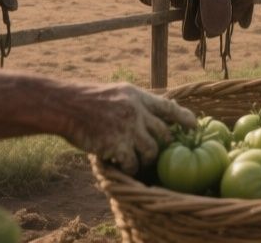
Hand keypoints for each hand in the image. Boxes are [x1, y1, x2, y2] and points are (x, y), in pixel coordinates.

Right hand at [0, 71, 197, 176]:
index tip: (196, 127)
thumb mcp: (117, 93)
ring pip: (151, 152)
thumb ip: (136, 103)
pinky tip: (122, 166)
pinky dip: (130, 168)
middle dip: (163, 146)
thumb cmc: (88, 100)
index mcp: (138, 96)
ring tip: (136, 161)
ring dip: (146, 160)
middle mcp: (137, 110)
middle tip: (158, 153)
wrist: (65, 105)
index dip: (185, 118)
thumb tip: (155, 114)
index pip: (170, 107)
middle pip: (164, 135)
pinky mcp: (117, 144)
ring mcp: (128, 128)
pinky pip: (133, 163)